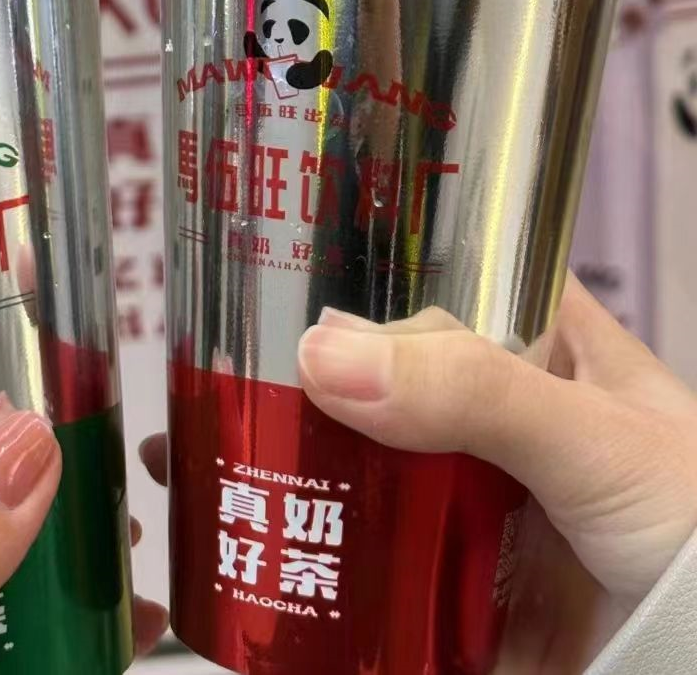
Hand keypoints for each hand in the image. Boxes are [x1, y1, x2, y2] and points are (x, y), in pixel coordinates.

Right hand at [140, 276, 696, 673]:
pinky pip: (365, 559)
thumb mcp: (592, 438)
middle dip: (294, 373)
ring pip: (360, 464)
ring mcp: (471, 501)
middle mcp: (497, 414)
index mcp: (542, 344)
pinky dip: (306, 553)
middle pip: (376, 373)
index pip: (436, 274)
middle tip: (206, 368)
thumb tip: (320, 356)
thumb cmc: (694, 528)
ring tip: (198, 450)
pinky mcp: (450, 584)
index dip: (358, 261)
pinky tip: (242, 538)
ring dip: (285, 460)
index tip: (264, 260)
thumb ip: (474, 392)